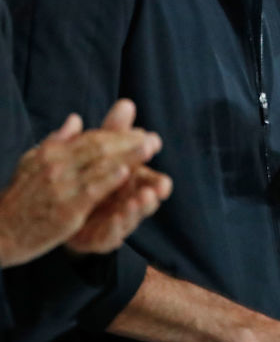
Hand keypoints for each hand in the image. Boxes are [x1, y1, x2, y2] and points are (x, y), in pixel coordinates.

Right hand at [0, 100, 162, 266]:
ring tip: (149, 148)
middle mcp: (55, 165)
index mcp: (51, 153)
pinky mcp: (65, 209)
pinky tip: (125, 172)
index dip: (118, 134)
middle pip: (98, 147)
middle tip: (154, 139)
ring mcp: (60, 186)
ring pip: (98, 165)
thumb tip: (76, 119)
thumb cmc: (20, 199)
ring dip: (127, 155)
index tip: (142, 132)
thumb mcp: (32, 163)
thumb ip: (57, 142)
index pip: (91, 138)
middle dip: (129, 142)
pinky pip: (90, 190)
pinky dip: (108, 179)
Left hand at [65, 100, 171, 253]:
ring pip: (134, 216)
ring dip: (140, 208)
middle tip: (160, 186)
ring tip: (144, 199)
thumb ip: (113, 132)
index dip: (156, 166)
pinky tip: (118, 217)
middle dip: (154, 190)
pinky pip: (112, 235)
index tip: (159, 163)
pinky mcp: (102, 238)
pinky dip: (117, 226)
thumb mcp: (97, 153)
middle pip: (148, 196)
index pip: (150, 175)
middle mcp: (129, 201)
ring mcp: (117, 220)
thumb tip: (126, 103)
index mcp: (132, 182)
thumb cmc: (88, 180)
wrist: (57, 215)